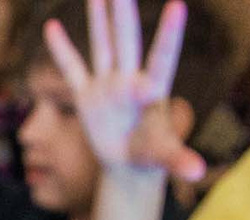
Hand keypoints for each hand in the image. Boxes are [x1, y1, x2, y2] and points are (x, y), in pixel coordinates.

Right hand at [42, 0, 204, 184]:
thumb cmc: (152, 154)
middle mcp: (129, 79)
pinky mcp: (87, 96)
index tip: (177, 5)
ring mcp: (107, 84)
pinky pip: (72, 69)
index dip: (169, 34)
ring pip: (102, 44)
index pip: (162, 57)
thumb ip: (178, 159)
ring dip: (100, 17)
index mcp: (153, 89)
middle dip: (124, 12)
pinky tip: (52, 27)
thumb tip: (198, 172)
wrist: (131, 161)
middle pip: (127, 40)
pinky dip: (61, 50)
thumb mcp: (164, 157)